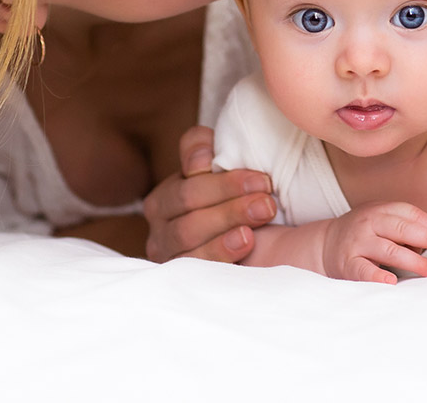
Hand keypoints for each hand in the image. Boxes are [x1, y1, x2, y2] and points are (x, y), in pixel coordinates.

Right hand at [143, 126, 276, 262]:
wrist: (233, 236)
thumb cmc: (222, 197)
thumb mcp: (209, 164)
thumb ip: (199, 146)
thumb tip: (200, 159)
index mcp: (163, 200)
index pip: (188, 189)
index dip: (224, 184)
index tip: (261, 180)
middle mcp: (160, 232)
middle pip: (189, 219)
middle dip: (230, 209)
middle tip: (266, 203)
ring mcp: (171, 259)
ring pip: (190, 244)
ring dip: (226, 234)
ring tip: (255, 227)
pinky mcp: (184, 280)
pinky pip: (198, 271)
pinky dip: (222, 257)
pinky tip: (244, 246)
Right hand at [321, 202, 426, 283]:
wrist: (325, 244)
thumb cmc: (365, 234)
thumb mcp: (382, 221)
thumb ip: (407, 227)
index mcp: (380, 210)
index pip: (408, 213)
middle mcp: (368, 223)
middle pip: (400, 228)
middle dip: (426, 237)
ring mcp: (357, 242)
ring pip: (388, 250)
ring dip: (412, 261)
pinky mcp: (347, 263)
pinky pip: (363, 269)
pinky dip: (377, 275)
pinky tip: (391, 281)